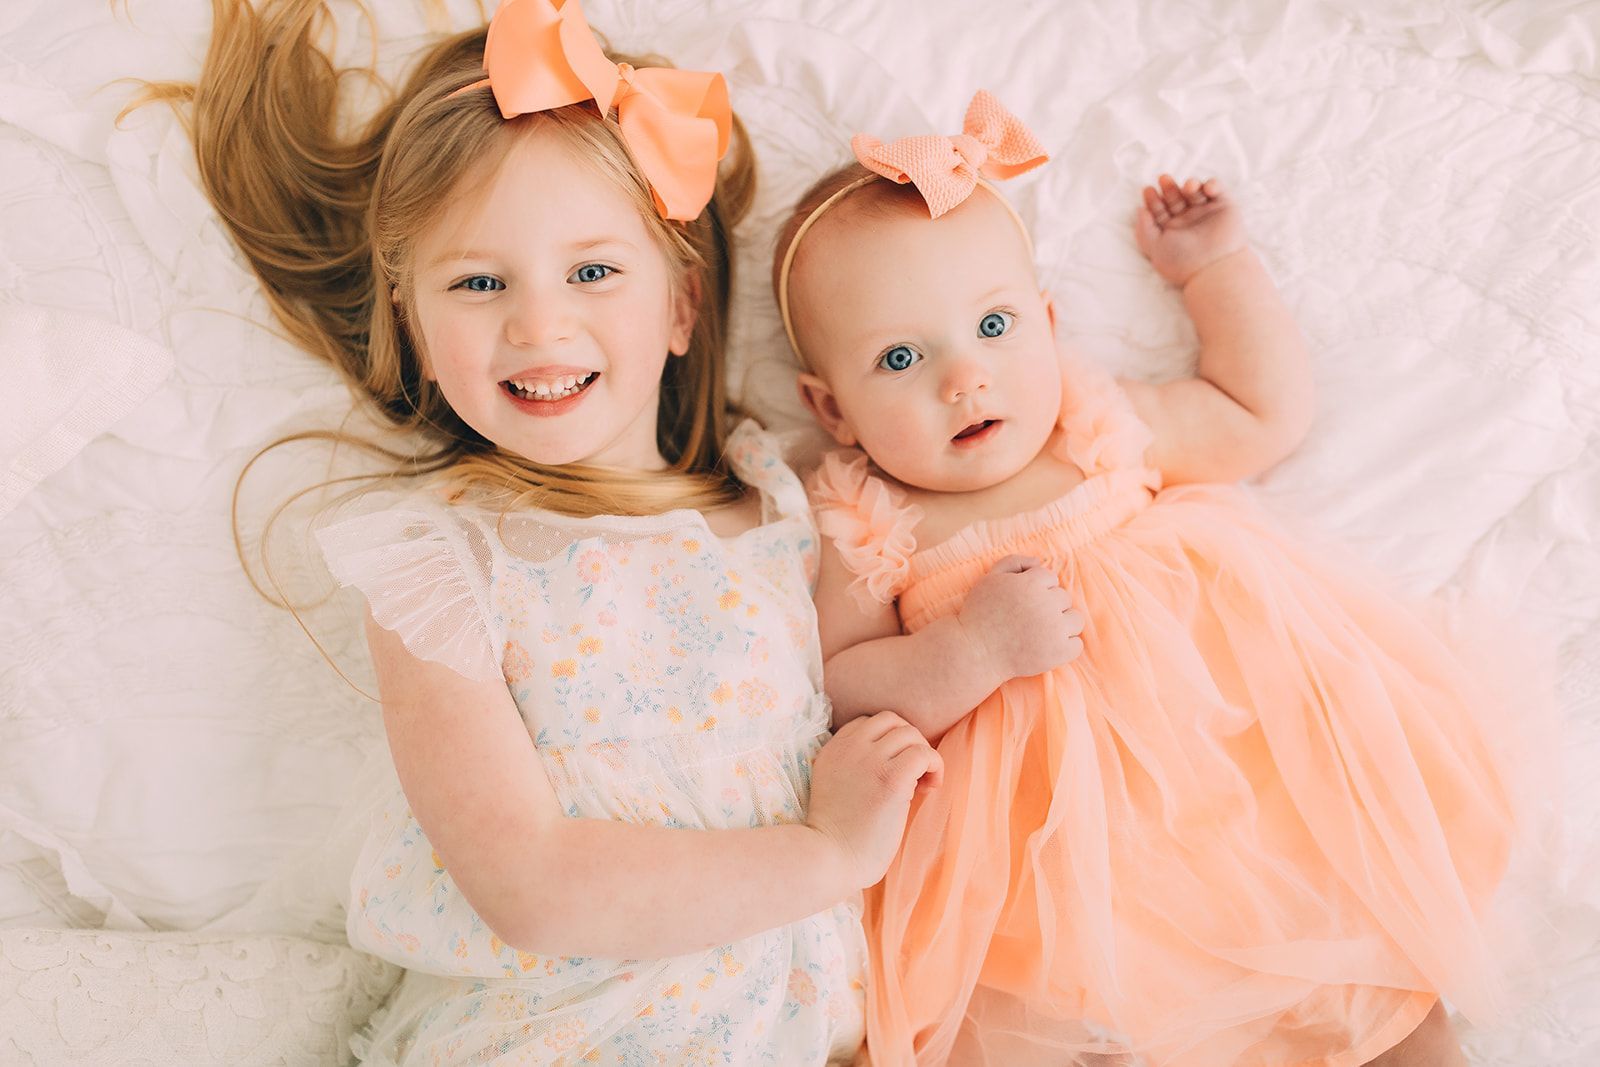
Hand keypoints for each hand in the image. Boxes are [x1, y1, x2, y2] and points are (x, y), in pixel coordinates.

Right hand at [806, 711, 942, 889]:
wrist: (828, 860)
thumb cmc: (836, 838)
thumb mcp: (833, 788)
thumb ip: (853, 769)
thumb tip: (895, 763)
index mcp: (833, 750)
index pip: (868, 723)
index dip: (888, 741)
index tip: (894, 767)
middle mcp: (849, 749)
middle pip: (891, 720)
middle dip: (909, 742)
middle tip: (914, 774)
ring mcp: (869, 761)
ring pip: (910, 733)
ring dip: (923, 755)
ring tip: (923, 784)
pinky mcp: (890, 779)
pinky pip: (924, 754)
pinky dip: (935, 766)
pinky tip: (930, 788)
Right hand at [956, 554, 1084, 679]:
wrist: (975, 653)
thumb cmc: (979, 614)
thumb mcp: (990, 579)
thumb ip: (1014, 562)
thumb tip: (1039, 562)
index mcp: (1030, 584)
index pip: (1050, 578)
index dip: (1037, 589)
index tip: (1023, 602)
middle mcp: (1045, 604)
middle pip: (1064, 598)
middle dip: (1049, 606)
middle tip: (1028, 619)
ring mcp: (1054, 629)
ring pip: (1076, 619)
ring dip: (1063, 624)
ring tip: (1042, 632)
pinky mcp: (1058, 652)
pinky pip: (1077, 644)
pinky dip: (1066, 646)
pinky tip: (1047, 647)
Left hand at [1135, 174, 1247, 286]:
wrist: (1214, 268)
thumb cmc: (1182, 261)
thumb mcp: (1154, 247)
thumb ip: (1144, 228)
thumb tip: (1140, 210)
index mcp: (1170, 230)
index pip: (1159, 209)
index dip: (1152, 199)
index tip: (1148, 190)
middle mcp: (1187, 221)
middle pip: (1175, 197)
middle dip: (1169, 187)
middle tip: (1163, 179)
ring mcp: (1205, 213)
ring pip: (1195, 190)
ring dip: (1190, 184)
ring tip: (1188, 187)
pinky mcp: (1224, 208)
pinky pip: (1217, 189)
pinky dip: (1212, 184)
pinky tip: (1206, 189)